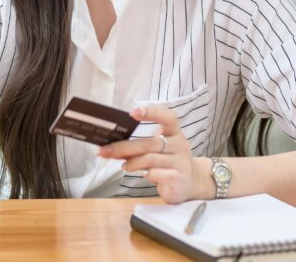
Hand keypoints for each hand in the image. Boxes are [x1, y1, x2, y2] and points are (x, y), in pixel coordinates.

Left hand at [97, 106, 211, 203]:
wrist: (190, 182)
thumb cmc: (168, 161)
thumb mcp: (157, 150)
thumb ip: (140, 145)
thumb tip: (112, 144)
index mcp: (174, 132)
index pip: (167, 117)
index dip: (152, 112)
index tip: (132, 112)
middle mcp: (179, 145)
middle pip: (150, 143)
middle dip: (125, 146)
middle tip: (105, 150)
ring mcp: (180, 162)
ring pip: (151, 159)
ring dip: (132, 161)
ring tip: (122, 165)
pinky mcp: (178, 178)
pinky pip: (159, 174)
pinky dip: (146, 174)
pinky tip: (140, 174)